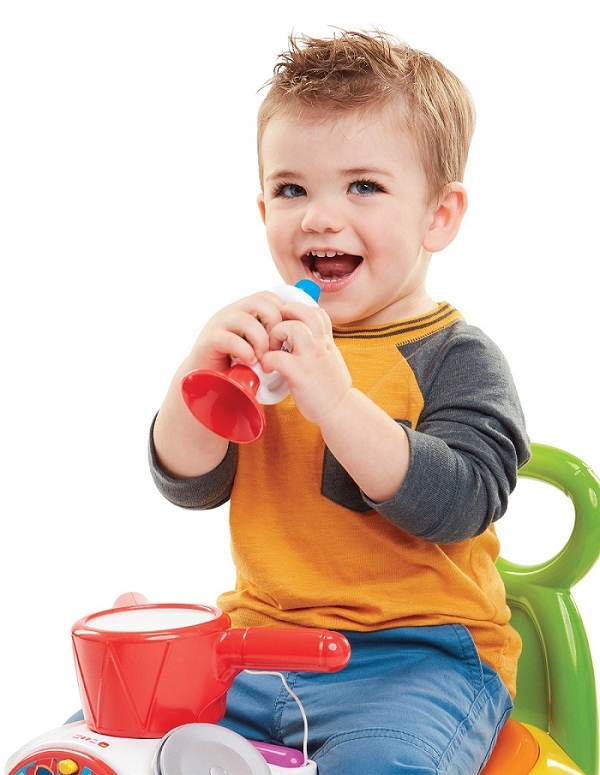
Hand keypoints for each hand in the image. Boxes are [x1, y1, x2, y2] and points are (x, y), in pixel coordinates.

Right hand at [187, 290, 287, 373]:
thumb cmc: (240, 365)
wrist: (208, 380)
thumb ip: (274, 337)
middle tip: (278, 348)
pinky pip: (228, 339)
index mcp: (247, 310)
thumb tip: (301, 333)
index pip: (270, 298)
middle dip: (275, 326)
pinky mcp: (209, 341)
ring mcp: (219, 324)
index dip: (284, 313)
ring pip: (245, 320)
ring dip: (260, 341)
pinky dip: (244, 351)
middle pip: (260, 303)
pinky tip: (249, 362)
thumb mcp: (261, 346)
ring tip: (263, 359)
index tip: (290, 336)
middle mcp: (233, 312)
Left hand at [260, 301, 351, 424]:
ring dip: (275, 334)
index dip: (297, 311)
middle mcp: (321, 344)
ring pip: (292, 327)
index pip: (315, 311)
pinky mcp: (300, 374)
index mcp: (326, 340)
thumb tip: (301, 338)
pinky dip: (267, 360)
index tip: (286, 323)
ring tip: (272, 349)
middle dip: (284, 316)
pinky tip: (268, 368)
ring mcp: (311, 357)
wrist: (340, 410)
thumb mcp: (329, 358)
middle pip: (304, 311)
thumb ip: (318, 345)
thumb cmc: (330, 388)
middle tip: (275, 331)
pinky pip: (278, 357)